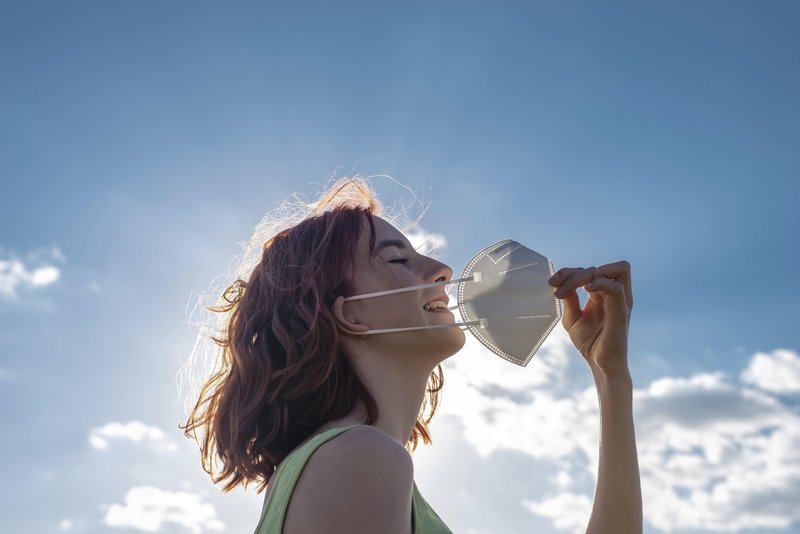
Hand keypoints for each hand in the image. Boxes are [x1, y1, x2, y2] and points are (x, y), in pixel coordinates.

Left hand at [548, 261, 632, 376]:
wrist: (600, 365)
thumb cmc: (589, 342)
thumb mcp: (572, 318)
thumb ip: (569, 299)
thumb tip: (560, 282)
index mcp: (601, 294)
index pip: (588, 270)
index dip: (568, 272)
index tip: (551, 283)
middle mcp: (613, 294)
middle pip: (602, 267)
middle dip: (575, 272)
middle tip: (557, 286)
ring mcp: (620, 301)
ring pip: (617, 269)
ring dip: (590, 273)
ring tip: (573, 288)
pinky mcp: (623, 311)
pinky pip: (617, 287)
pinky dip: (601, 282)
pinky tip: (585, 291)